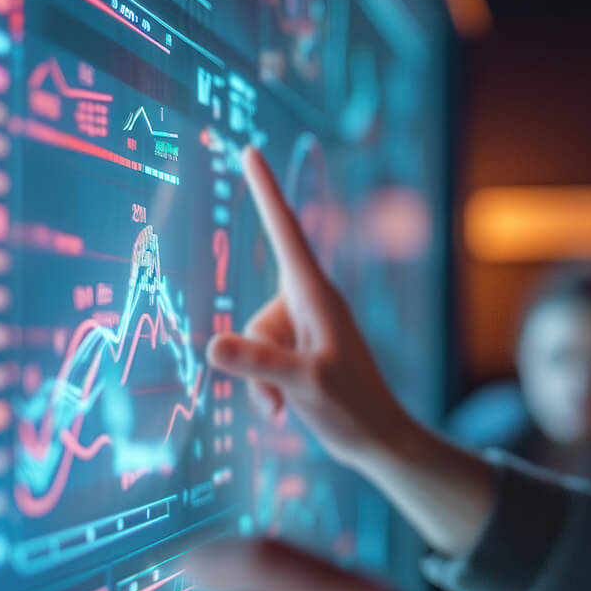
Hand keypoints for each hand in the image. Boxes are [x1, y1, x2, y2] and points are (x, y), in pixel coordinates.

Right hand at [207, 147, 425, 468]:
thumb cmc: (352, 407)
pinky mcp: (300, 350)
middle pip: (255, 312)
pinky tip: (284, 413)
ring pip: (254, 341)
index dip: (264, 190)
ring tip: (285, 407)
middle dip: (253, 355)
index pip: (284, 231)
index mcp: (315, 295)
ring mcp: (304, 328)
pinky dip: (265, 389)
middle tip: (282, 395)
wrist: (378, 440)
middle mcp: (309, 303)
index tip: (250, 150)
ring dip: (260, 381)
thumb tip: (212, 345)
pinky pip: (261, 359)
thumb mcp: (304, 384)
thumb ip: (259, 363)